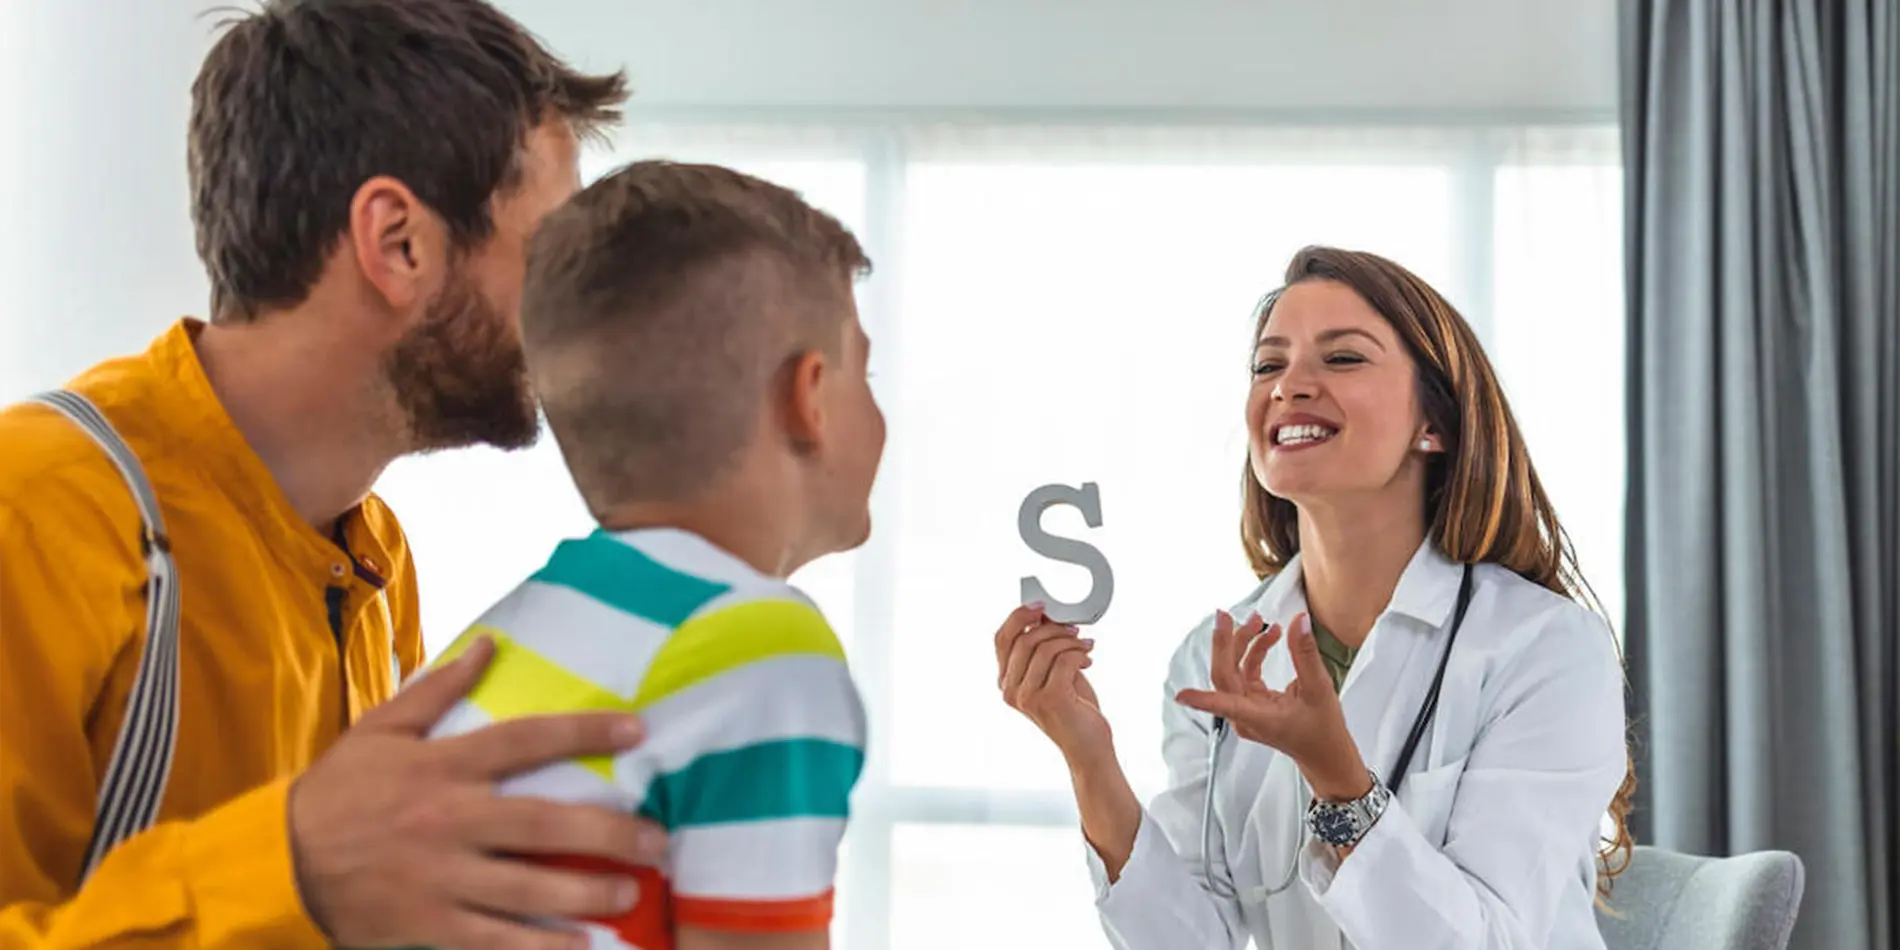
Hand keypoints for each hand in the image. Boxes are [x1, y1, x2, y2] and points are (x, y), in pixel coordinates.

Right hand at [288, 636, 668, 949]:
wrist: (276, 863)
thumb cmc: (337, 792)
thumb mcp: (380, 730)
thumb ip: (438, 689)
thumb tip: (488, 644)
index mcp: (442, 766)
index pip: (527, 741)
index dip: (585, 733)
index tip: (637, 730)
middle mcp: (450, 820)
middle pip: (543, 823)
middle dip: (608, 831)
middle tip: (656, 838)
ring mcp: (441, 877)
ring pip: (528, 887)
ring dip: (587, 892)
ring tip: (631, 892)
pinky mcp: (429, 924)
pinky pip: (495, 940)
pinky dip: (539, 947)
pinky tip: (581, 948)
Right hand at [993, 603, 1109, 764]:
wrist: (1088, 748)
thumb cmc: (1073, 711)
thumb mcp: (1054, 674)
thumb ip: (1045, 648)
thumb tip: (1046, 615)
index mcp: (1007, 683)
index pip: (1002, 640)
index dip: (1018, 616)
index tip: (1040, 605)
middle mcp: (1012, 690)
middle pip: (1025, 639)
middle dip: (1053, 627)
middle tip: (1074, 629)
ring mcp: (1028, 697)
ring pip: (1045, 647)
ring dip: (1071, 641)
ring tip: (1085, 646)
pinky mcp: (1050, 699)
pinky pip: (1064, 659)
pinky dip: (1079, 653)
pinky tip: (1088, 659)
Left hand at [1174, 611, 1370, 800]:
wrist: (1326, 755)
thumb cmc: (1323, 730)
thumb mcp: (1319, 689)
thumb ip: (1305, 654)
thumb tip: (1298, 621)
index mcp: (1258, 718)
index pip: (1225, 705)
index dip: (1203, 699)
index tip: (1181, 695)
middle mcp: (1246, 716)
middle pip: (1224, 675)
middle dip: (1225, 643)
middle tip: (1225, 615)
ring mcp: (1247, 710)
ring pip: (1233, 671)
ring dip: (1243, 644)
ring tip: (1260, 621)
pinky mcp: (1252, 703)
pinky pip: (1246, 673)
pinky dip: (1254, 653)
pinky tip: (1270, 637)